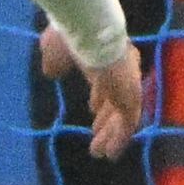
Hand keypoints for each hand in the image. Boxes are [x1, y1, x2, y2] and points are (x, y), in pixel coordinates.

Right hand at [40, 24, 147, 160]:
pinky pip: (128, 123)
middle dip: (105, 122)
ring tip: (100, 153)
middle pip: (115, 102)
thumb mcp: (53, 50)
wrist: (87, 31)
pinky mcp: (131, 95)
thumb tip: (52, 72)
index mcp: (104, 60)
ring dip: (110, 135)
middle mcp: (120, 73)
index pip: (106, 83)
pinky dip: (119, 138)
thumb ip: (54, 62)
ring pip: (121, 116)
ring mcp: (127, 85)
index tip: (93, 110)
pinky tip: (110, 153)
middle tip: (96, 138)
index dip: (100, 98)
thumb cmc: (69, 37)